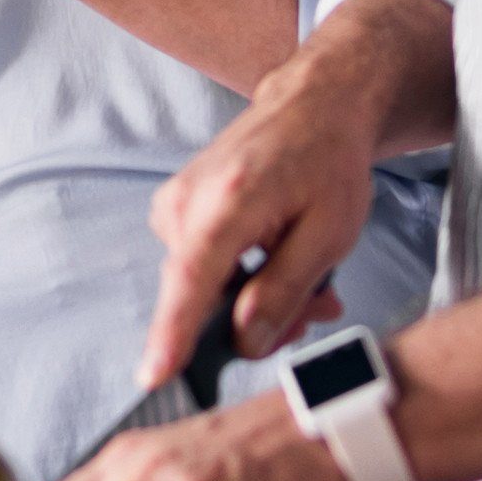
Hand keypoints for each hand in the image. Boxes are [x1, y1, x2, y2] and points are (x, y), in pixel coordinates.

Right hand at [140, 62, 371, 388]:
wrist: (312, 105)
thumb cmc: (328, 161)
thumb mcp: (328, 235)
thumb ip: (284, 291)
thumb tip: (244, 341)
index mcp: (228, 200)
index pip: (191, 278)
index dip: (172, 333)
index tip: (152, 374)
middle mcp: (187, 199)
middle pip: (200, 294)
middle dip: (254, 317)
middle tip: (317, 309)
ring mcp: (174, 203)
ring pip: (203, 286)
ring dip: (251, 297)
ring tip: (307, 279)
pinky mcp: (175, 209)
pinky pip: (201, 267)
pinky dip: (239, 276)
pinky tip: (276, 263)